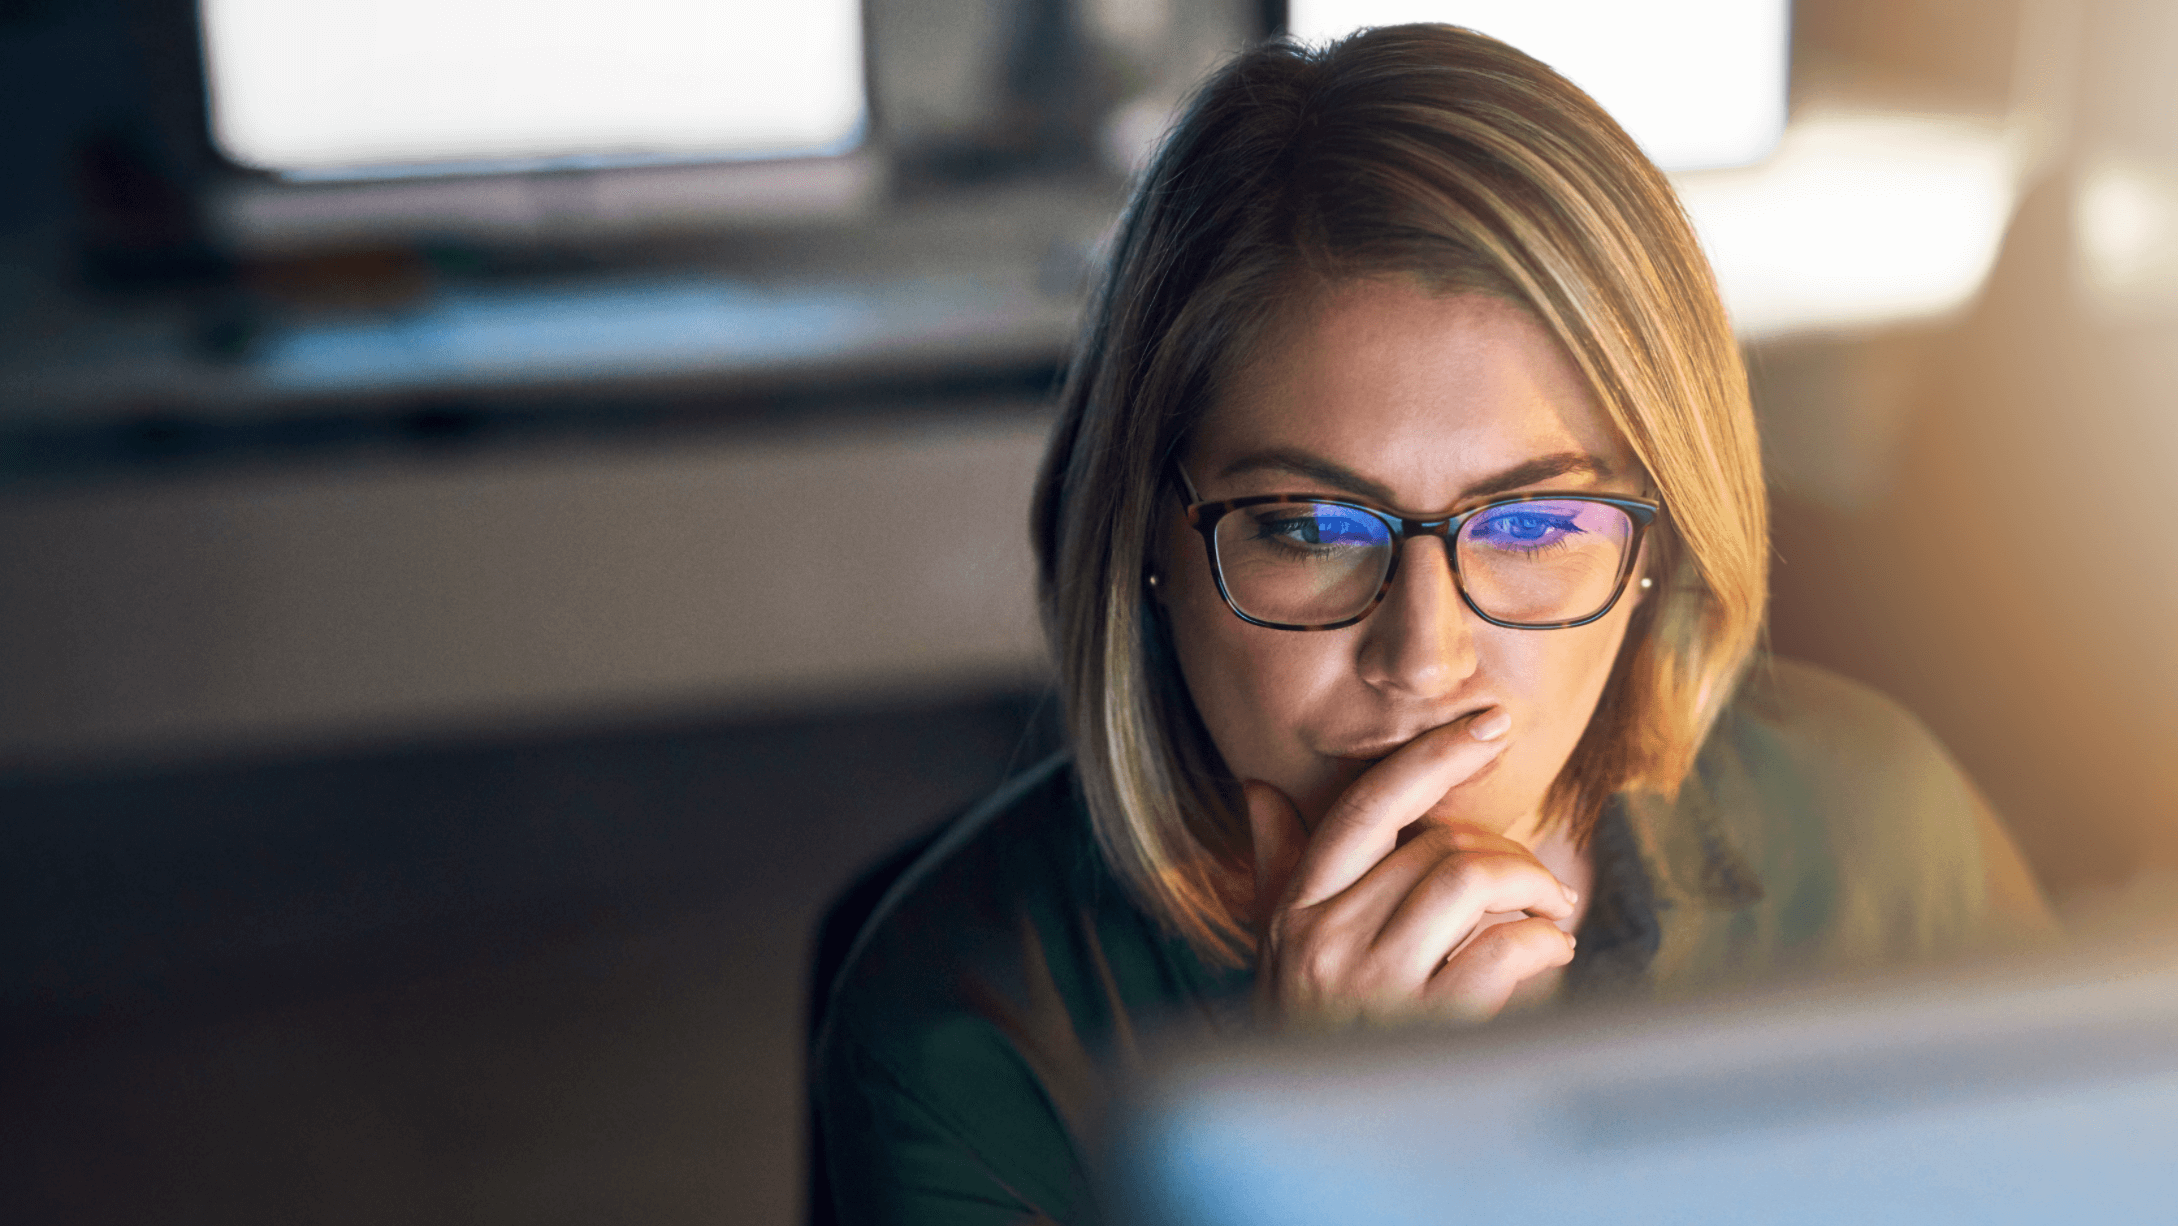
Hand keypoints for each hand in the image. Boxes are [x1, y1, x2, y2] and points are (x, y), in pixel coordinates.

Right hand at [1246, 711, 1579, 1027]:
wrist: (1308, 1145)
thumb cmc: (1300, 1039)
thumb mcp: (1273, 952)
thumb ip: (1277, 870)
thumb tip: (1258, 790)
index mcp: (1295, 910)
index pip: (1366, 806)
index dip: (1432, 756)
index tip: (1488, 725)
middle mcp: (1326, 939)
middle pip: (1436, 845)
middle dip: (1504, 854)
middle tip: (1534, 882)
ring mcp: (1373, 986)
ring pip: (1470, 882)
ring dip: (1531, 889)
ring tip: (1548, 914)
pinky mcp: (1424, 1029)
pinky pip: (1503, 950)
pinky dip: (1544, 942)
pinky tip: (1550, 954)